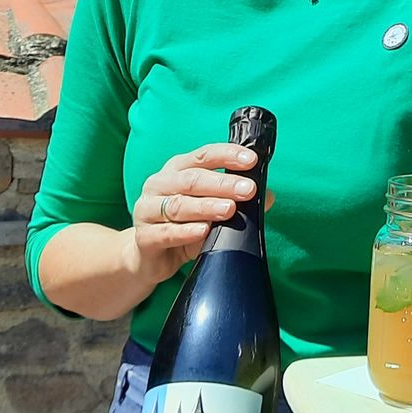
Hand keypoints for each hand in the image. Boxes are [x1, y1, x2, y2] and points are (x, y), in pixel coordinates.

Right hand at [132, 142, 258, 282]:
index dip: (227, 155)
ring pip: (179, 205)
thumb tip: (268, 196)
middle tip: (248, 189)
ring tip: (230, 209)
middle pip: (192, 179)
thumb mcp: (210, 211)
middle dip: (223, 183)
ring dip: (206, 206)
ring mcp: (147, 209)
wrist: (149, 258)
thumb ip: (235, 200)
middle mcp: (159, 184)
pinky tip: (203, 231)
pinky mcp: (143, 237)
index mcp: (177, 170)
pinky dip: (186, 232)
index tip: (252, 160)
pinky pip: (165, 233)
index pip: (203, 155)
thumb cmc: (183, 226)